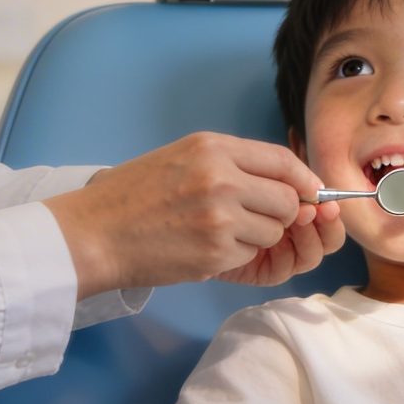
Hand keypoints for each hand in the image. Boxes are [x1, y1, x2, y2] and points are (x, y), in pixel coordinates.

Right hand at [44, 133, 342, 295]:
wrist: (93, 233)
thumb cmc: (132, 195)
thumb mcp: (181, 158)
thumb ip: (232, 165)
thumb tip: (287, 182)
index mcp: (212, 148)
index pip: (282, 160)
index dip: (303, 179)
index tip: (310, 192)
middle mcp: (221, 178)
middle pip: (287, 200)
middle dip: (280, 214)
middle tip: (250, 219)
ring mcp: (220, 217)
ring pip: (273, 232)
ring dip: (255, 238)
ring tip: (216, 232)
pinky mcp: (215, 252)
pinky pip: (250, 255)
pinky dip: (235, 256)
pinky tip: (203, 248)